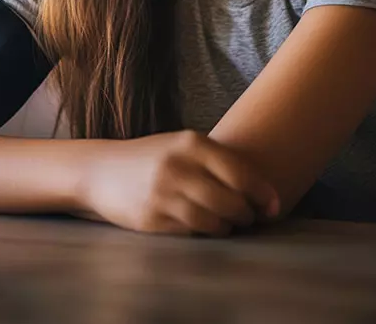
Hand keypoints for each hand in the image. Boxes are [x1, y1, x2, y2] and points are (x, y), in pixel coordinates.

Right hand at [80, 130, 279, 236]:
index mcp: (190, 143)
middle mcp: (178, 166)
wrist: (101, 170)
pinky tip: (202, 226)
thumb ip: (217, 161)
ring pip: (215, 222)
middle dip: (247, 215)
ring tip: (227, 223)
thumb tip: (264, 192)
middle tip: (248, 218)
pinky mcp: (151, 219)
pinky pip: (192, 233)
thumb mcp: (181, 146)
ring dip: (227, 227)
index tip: (274, 207)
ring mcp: (163, 193)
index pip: (241, 173)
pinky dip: (204, 233)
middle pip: (232, 202)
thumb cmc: (153, 159)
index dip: (264, 195)